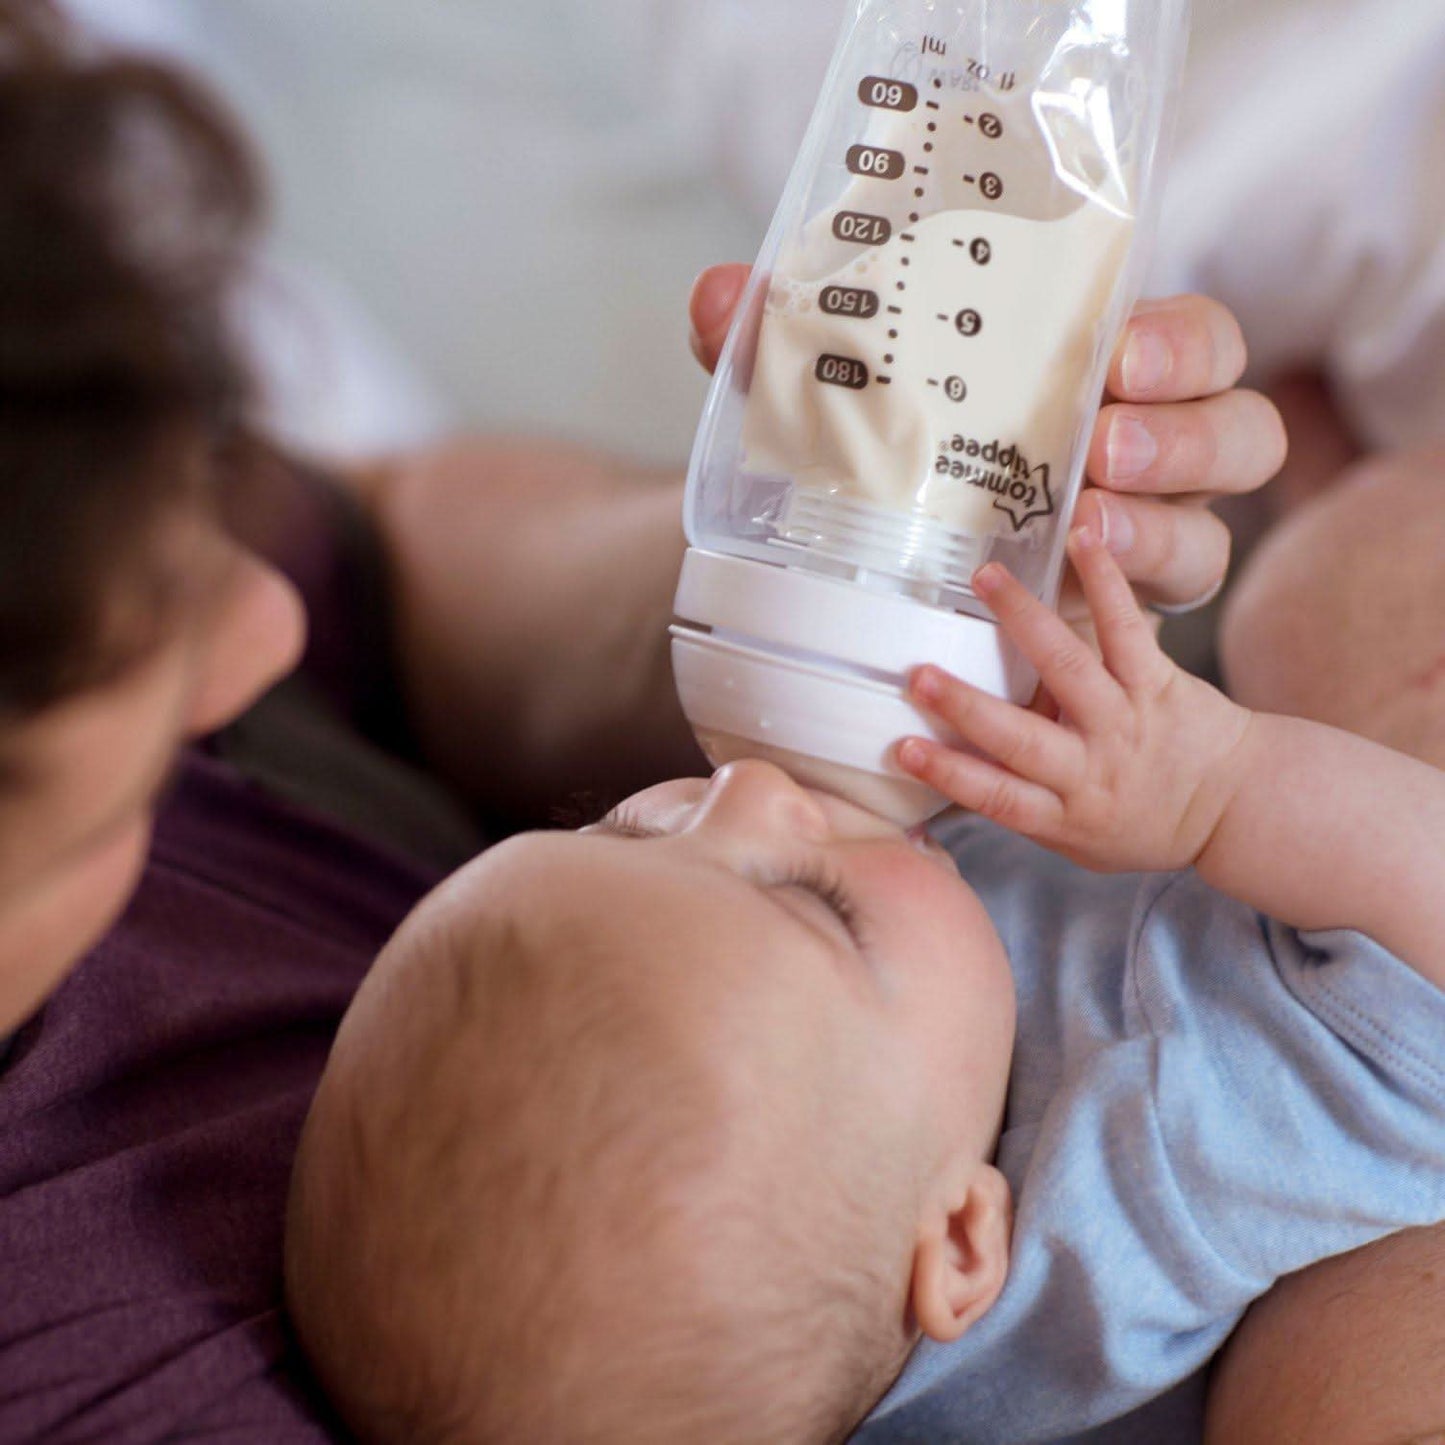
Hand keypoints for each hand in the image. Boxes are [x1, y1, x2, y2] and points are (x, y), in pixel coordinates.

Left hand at [688, 267, 1287, 618]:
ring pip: (1210, 532)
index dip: (1183, 343)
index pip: (1194, 342)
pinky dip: (1111, 619)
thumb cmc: (871, 468)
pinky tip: (1051, 615)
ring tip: (1086, 530)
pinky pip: (1149, 627)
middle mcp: (1142, 459)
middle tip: (1103, 443)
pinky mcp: (1104, 625)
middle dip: (1188, 433)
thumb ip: (776, 347)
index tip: (1118, 353)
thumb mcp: (824, 403)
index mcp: (1100, 379)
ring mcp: (1133, 545)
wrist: (854, 587)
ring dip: (1163, 530)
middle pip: (1238, 432)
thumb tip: (719, 296)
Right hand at [896, 527, 1253, 875]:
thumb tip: (944, 773)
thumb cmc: (1140, 824)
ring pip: (1069, 667)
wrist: (1234, 806)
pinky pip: (1129, 627)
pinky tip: (1081, 538)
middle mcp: (1093, 769)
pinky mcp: (1158, 681)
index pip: (998, 797)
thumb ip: (1020, 806)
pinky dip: (1105, 581)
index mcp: (1066, 813)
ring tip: (983, 577)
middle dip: (965, 705)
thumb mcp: (1076, 838)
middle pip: (1020, 738)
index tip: (901, 747)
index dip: (948, 773)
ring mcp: (1126, 721)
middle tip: (915, 673)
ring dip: (1022, 619)